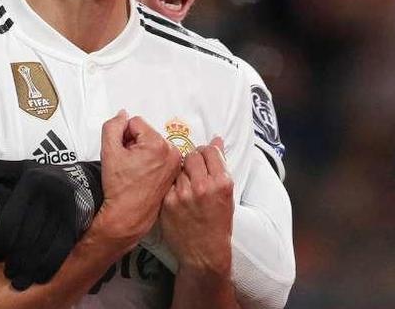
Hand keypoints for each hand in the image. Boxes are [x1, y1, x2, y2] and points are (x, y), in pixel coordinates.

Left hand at [0, 160, 102, 289]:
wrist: (80, 178)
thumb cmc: (39, 176)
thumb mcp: (18, 167)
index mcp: (32, 181)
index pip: (11, 219)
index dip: (0, 242)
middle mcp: (51, 193)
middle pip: (28, 236)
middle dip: (16, 259)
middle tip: (8, 273)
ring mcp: (66, 208)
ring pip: (44, 244)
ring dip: (30, 267)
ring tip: (20, 281)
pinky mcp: (77, 221)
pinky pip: (63, 248)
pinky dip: (50, 265)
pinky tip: (40, 277)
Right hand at [93, 111, 180, 248]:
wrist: (129, 215)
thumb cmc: (120, 188)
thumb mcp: (109, 151)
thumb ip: (113, 126)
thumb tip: (123, 115)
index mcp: (158, 144)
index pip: (135, 122)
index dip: (123, 136)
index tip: (122, 154)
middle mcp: (172, 152)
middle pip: (146, 133)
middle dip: (134, 143)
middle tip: (128, 163)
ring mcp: (175, 163)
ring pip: (153, 143)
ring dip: (142, 152)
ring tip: (136, 170)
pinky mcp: (175, 172)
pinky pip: (161, 155)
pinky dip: (151, 161)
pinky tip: (144, 174)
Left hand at [160, 137, 234, 275]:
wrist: (204, 253)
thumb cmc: (218, 224)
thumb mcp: (227, 195)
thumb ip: (220, 167)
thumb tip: (216, 141)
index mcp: (222, 183)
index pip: (210, 151)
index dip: (206, 152)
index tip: (204, 157)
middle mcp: (202, 186)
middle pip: (192, 155)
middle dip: (193, 160)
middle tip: (194, 171)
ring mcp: (183, 194)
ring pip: (178, 167)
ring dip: (181, 172)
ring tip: (186, 186)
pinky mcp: (167, 201)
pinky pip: (168, 181)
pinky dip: (171, 184)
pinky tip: (177, 194)